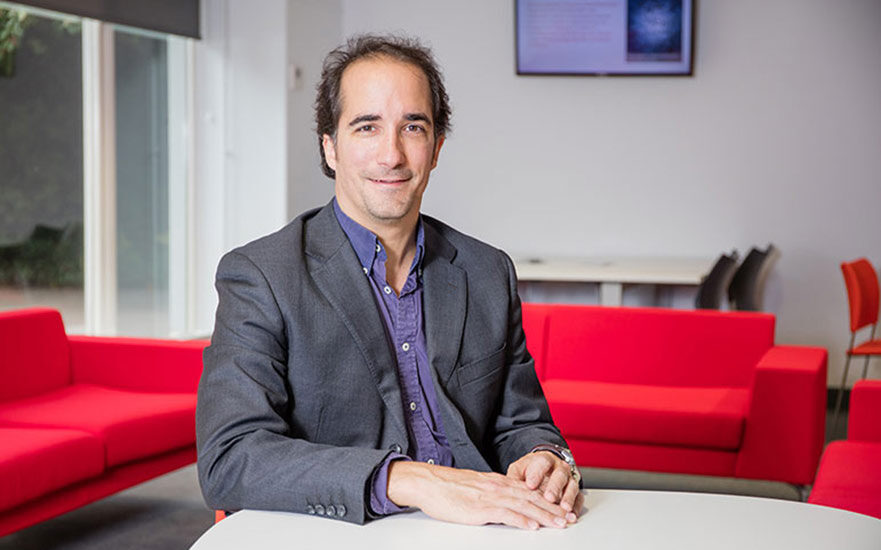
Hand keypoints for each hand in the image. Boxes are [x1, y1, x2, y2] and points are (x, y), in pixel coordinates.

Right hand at [386, 461, 571, 529]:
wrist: (428, 483)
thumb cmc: (448, 487)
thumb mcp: (476, 486)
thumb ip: (493, 492)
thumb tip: (507, 501)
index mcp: (498, 482)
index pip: (530, 491)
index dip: (548, 500)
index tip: (563, 509)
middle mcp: (498, 486)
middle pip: (532, 498)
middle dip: (553, 509)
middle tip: (570, 518)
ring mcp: (490, 496)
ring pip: (524, 505)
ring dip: (544, 515)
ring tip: (559, 523)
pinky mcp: (480, 508)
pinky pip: (505, 514)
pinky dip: (521, 520)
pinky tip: (532, 526)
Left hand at [506, 451, 582, 521]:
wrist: (545, 467)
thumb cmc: (530, 470)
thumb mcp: (519, 469)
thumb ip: (514, 477)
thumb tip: (504, 486)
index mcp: (544, 459)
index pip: (542, 464)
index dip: (536, 474)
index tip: (530, 485)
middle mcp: (559, 468)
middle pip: (560, 475)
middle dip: (554, 487)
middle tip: (548, 497)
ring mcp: (569, 479)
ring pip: (572, 486)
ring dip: (568, 497)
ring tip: (564, 508)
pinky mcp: (575, 491)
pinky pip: (579, 498)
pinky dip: (576, 507)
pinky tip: (572, 515)